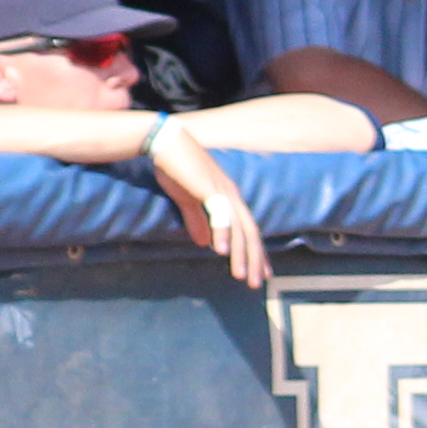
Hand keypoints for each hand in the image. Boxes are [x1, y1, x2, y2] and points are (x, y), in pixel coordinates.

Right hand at [147, 119, 269, 290]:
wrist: (165, 144)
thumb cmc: (177, 169)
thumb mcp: (188, 200)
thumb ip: (197, 220)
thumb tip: (204, 243)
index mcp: (229, 198)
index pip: (249, 230)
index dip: (256, 252)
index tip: (260, 273)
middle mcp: (232, 196)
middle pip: (250, 232)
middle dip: (254, 259)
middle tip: (256, 283)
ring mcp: (222, 191)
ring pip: (238, 228)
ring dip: (241, 253)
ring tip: (241, 276)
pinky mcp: (208, 188)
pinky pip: (219, 214)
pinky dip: (222, 233)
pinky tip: (221, 251)